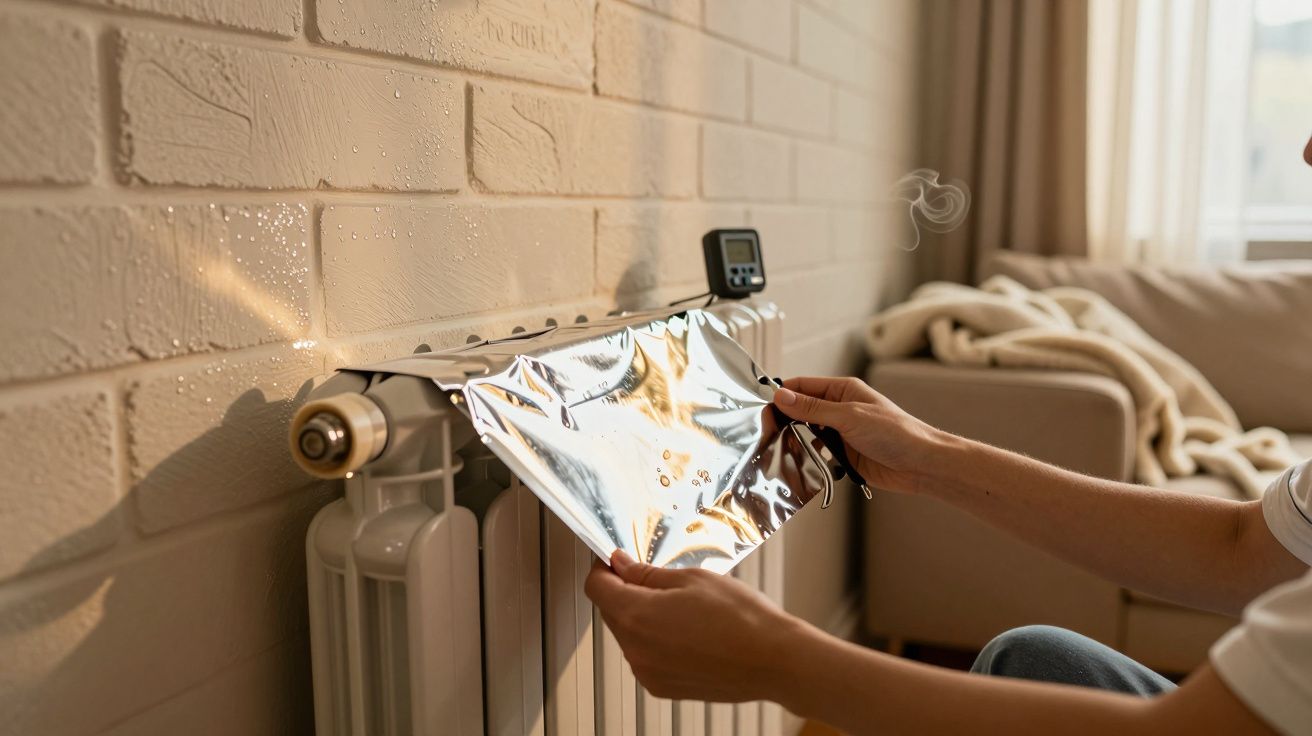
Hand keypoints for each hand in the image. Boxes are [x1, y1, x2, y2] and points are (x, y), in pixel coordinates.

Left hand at [584, 551, 810, 703]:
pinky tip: (688, 630)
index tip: (616, 560)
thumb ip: (647, 573)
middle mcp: (635, 650)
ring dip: (642, 617)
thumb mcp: (691, 578)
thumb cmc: (741, 619)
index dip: (603, 568)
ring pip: (630, 635)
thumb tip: (621, 565)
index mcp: (636, 616)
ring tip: (682, 607)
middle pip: (611, 611)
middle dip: (625, 591)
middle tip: (656, 577)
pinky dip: (657, 641)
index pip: (596, 587)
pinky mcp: (663, 687)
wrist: (773, 660)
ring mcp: (648, 673)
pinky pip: (646, 656)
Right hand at [773, 376, 947, 494]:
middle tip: (766, 430)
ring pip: (807, 434)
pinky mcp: (843, 456)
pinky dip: (807, 458)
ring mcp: (840, 433)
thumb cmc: (896, 432)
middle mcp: (840, 410)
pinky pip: (817, 455)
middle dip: (785, 420)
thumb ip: (813, 408)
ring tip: (780, 448)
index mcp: (843, 390)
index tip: (762, 406)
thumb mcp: (849, 416)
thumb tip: (782, 396)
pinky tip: (799, 463)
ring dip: (796, 441)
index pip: (803, 386)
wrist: (920, 465)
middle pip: (801, 411)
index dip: (782, 394)